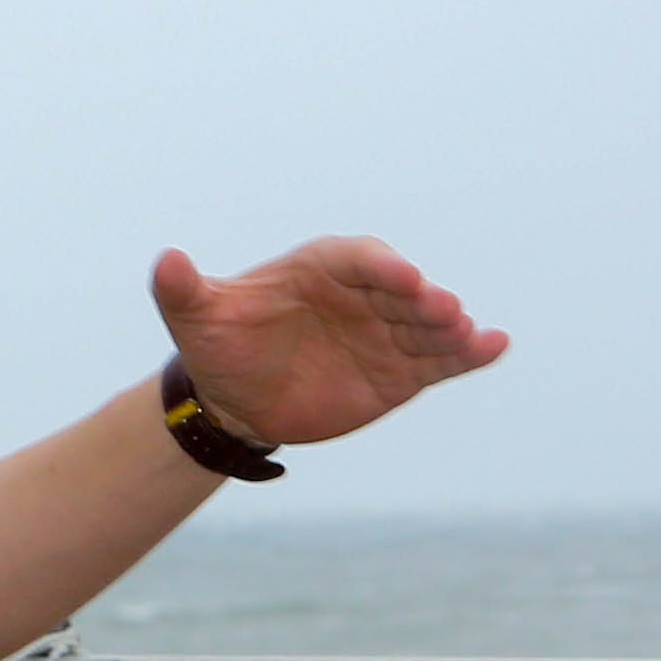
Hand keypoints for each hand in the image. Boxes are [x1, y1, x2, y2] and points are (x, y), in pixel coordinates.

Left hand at [150, 238, 508, 450]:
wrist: (237, 401)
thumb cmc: (219, 346)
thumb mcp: (196, 319)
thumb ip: (182, 290)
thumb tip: (164, 262)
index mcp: (322, 267)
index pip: (359, 260)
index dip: (381, 267)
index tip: (400, 276)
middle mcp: (364, 293)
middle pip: (401, 291)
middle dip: (423, 298)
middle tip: (443, 308)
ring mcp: (387, 331)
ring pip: (426, 325)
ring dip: (450, 327)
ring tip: (468, 333)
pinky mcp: (403, 370)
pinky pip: (441, 359)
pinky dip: (469, 353)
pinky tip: (495, 346)